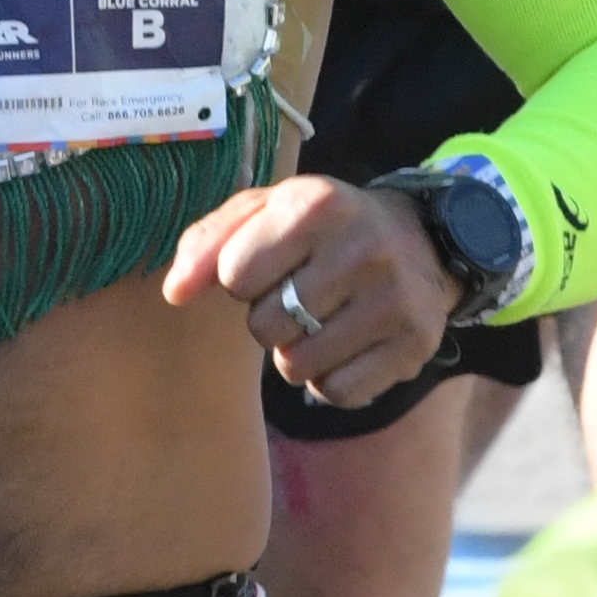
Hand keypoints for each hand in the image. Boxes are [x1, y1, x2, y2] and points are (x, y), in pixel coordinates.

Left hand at [168, 175, 465, 424]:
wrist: (422, 239)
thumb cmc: (322, 227)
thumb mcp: (266, 212)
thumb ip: (208, 243)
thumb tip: (175, 292)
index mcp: (317, 203)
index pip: (235, 273)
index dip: (240, 277)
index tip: (268, 266)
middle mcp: (363, 248)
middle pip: (264, 326)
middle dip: (269, 318)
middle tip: (299, 296)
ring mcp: (394, 300)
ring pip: (297, 366)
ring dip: (296, 353)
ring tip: (321, 321)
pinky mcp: (414, 345)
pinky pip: (337, 392)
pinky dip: (331, 379)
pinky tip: (348, 345)